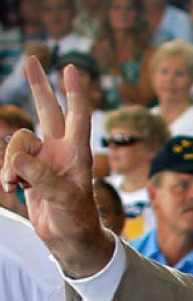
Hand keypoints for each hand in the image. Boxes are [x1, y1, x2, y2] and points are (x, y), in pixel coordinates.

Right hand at [1, 57, 113, 276]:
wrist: (69, 240)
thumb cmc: (77, 221)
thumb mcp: (64, 200)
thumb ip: (41, 178)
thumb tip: (17, 159)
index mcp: (78, 154)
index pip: (78, 116)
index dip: (75, 93)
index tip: (71, 69)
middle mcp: (61, 151)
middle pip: (48, 111)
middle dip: (39, 87)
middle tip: (32, 59)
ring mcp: (44, 160)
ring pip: (18, 143)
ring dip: (10, 163)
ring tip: (15, 185)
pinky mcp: (29, 172)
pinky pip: (8, 162)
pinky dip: (5, 174)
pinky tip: (11, 189)